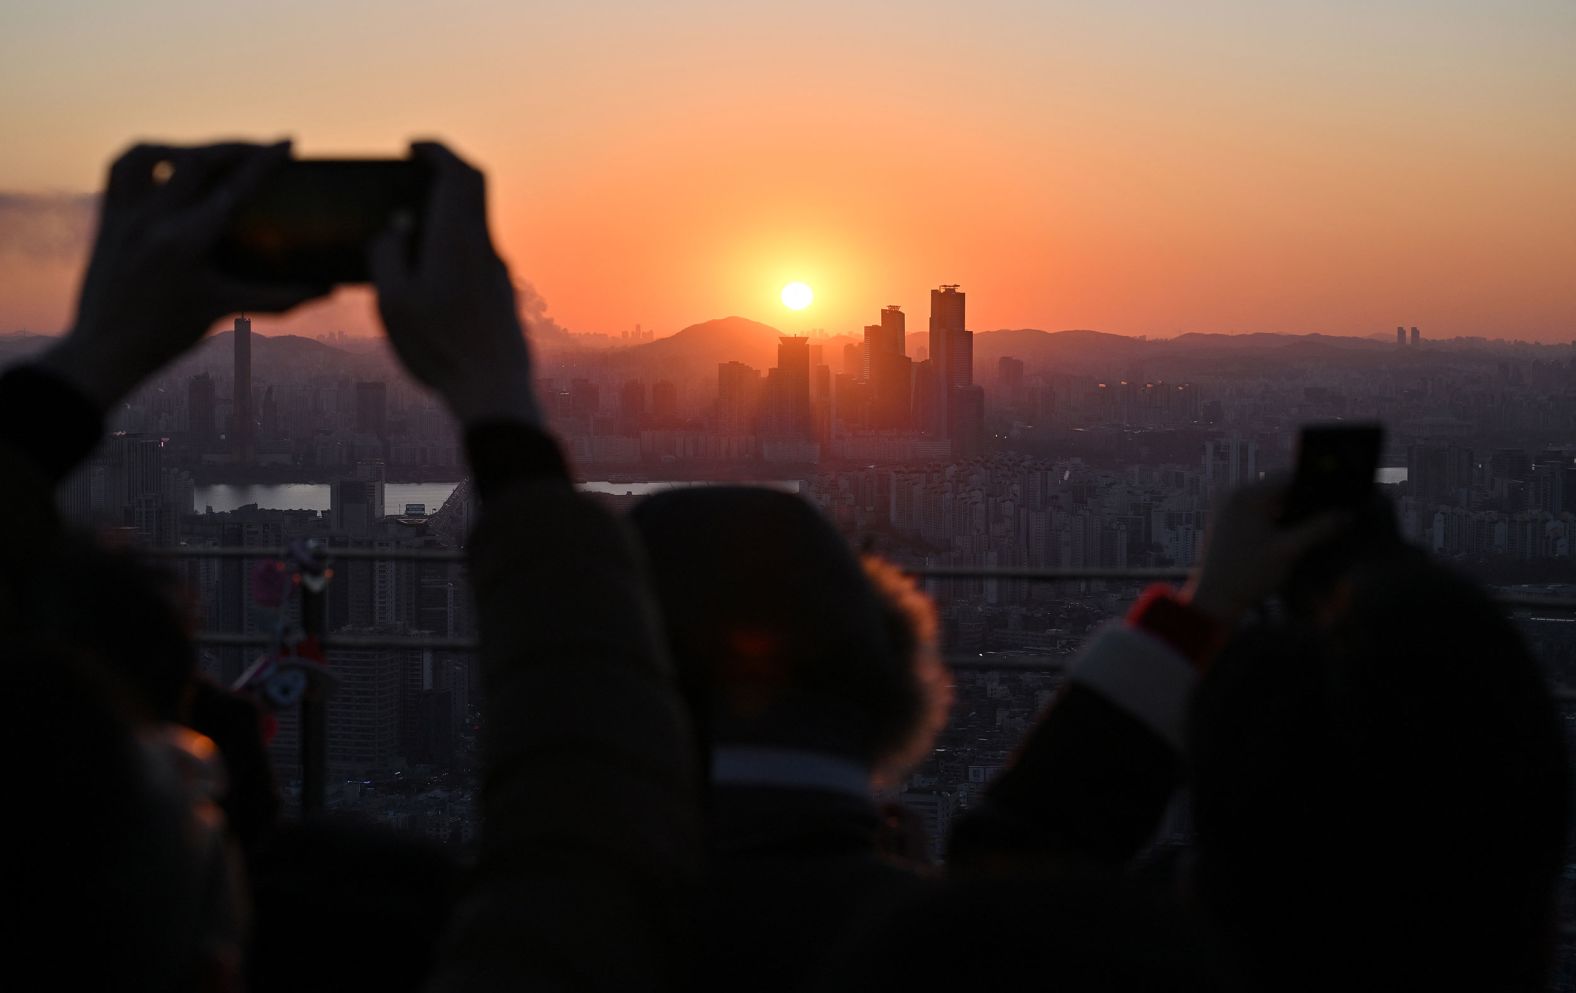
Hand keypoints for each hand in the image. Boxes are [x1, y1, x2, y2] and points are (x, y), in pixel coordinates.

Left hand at [37, 141, 328, 408]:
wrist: (106, 352)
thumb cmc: (167, 335)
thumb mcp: (225, 309)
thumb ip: (280, 298)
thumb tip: (327, 290)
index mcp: (185, 243)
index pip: (234, 189)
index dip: (264, 161)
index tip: (287, 142)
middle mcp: (152, 221)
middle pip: (196, 160)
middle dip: (233, 147)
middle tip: (260, 148)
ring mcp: (124, 216)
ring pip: (151, 153)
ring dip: (186, 146)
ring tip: (211, 154)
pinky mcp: (107, 217)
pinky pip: (120, 168)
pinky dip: (145, 156)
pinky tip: (166, 162)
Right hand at [370, 142, 541, 426]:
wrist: (495, 391)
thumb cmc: (440, 348)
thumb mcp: (394, 302)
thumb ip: (387, 254)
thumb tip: (394, 226)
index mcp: (458, 240)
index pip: (460, 173)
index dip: (437, 150)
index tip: (413, 147)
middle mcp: (485, 249)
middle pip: (475, 190)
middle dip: (446, 170)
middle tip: (414, 171)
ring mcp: (498, 272)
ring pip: (476, 222)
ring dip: (448, 210)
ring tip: (411, 222)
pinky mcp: (501, 294)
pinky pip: (476, 251)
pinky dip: (453, 240)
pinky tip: (429, 266)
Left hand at [1183, 478, 1349, 623]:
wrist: (1215, 599)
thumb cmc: (1249, 574)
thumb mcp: (1288, 550)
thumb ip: (1319, 529)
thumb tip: (1347, 515)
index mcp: (1248, 494)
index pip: (1290, 477)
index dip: (1317, 485)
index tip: (1339, 495)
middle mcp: (1235, 492)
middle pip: (1280, 487)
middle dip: (1305, 499)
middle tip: (1332, 511)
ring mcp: (1229, 505)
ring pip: (1270, 499)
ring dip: (1291, 509)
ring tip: (1317, 522)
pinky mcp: (1228, 519)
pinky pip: (1258, 509)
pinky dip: (1276, 517)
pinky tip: (1294, 531)